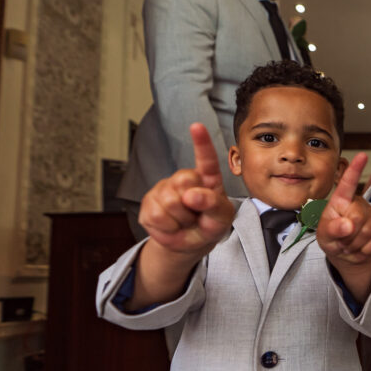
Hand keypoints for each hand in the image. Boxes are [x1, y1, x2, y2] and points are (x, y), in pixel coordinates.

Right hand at [138, 123, 234, 255]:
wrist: (188, 243)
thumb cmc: (210, 225)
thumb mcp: (221, 218)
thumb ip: (214, 205)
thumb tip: (192, 194)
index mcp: (207, 178)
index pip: (206, 159)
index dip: (201, 143)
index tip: (197, 126)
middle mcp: (184, 179)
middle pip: (183, 181)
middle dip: (192, 205)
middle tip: (196, 215)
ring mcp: (164, 189)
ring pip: (169, 201)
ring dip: (180, 219)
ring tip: (185, 221)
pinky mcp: (148, 203)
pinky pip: (157, 215)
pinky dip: (168, 227)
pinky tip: (172, 225)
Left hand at [316, 153, 370, 265]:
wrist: (346, 253)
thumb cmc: (331, 238)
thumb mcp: (324, 235)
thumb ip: (332, 229)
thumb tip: (348, 225)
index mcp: (340, 200)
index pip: (347, 183)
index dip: (355, 169)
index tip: (362, 155)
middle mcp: (358, 203)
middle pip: (358, 217)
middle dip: (348, 235)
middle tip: (341, 241)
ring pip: (368, 231)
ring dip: (355, 244)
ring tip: (348, 244)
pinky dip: (365, 249)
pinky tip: (359, 247)